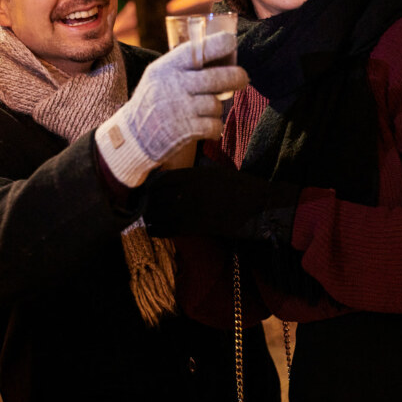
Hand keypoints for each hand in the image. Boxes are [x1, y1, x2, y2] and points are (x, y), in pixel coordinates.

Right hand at [95, 32, 246, 185]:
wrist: (132, 137)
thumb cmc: (152, 102)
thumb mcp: (158, 76)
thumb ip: (182, 65)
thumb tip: (222, 56)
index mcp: (167, 67)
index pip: (197, 49)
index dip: (219, 43)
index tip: (231, 42)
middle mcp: (173, 85)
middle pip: (217, 78)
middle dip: (237, 77)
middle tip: (243, 79)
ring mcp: (179, 109)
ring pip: (216, 104)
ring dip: (217, 109)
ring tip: (206, 110)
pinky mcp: (184, 131)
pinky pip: (214, 125)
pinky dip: (215, 127)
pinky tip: (208, 127)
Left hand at [139, 165, 298, 242]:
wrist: (261, 206)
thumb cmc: (243, 188)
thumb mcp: (219, 172)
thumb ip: (199, 173)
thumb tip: (181, 175)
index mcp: (196, 174)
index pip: (162, 179)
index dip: (151, 186)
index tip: (145, 190)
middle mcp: (191, 189)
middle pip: (157, 196)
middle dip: (146, 202)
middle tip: (140, 207)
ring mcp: (194, 208)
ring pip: (160, 213)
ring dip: (150, 216)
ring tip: (146, 219)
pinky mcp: (198, 226)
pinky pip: (170, 228)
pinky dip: (158, 230)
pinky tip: (154, 230)